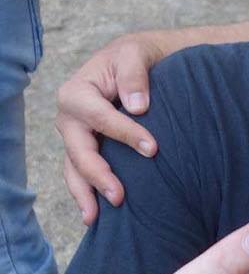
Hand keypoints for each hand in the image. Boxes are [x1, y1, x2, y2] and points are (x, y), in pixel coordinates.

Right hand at [55, 33, 166, 224]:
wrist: (134, 62)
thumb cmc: (136, 57)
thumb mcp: (136, 54)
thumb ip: (135, 74)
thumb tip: (138, 107)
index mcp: (77, 92)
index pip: (99, 117)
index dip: (125, 134)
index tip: (153, 149)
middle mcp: (70, 117)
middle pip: (79, 150)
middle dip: (97, 175)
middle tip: (119, 197)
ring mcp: (76, 135)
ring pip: (74, 168)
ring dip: (85, 194)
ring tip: (95, 219)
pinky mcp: (87, 147)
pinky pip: (83, 172)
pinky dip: (88, 191)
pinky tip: (97, 214)